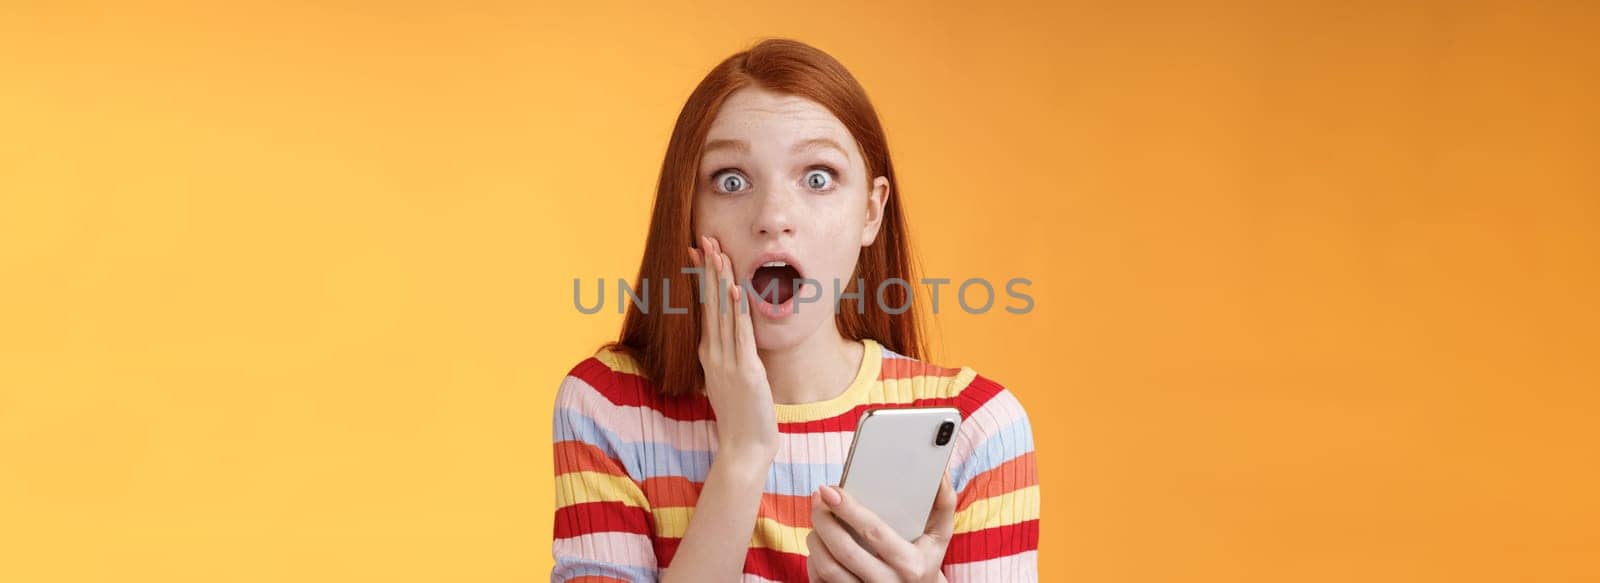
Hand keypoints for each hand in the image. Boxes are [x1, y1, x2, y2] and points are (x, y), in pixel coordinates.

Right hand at [689, 235, 779, 460]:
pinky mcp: (746, 371)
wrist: (744, 448)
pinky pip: (740, 335)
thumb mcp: (729, 379)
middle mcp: (714, 354)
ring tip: (718, 253)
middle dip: (710, 269)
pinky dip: (737, 312)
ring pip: (723, 313)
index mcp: (710, 353)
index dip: (703, 278)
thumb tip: (727, 335)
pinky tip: (735, 290)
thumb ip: (727, 355)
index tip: (700, 252)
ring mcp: (728, 362)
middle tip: (706, 239)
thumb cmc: (741, 415)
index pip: (705, 307)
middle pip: (710, 303)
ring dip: (721, 281)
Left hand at [805, 473, 956, 582]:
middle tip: (818, 498)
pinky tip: (818, 544)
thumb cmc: (925, 560)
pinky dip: (813, 560)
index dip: (849, 509)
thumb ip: (943, 504)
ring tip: (818, 519)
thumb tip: (939, 473)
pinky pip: (821, 582)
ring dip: (815, 538)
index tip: (830, 490)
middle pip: (844, 551)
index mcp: (911, 564)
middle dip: (824, 520)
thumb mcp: (938, 536)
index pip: (874, 532)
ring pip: (828, 568)